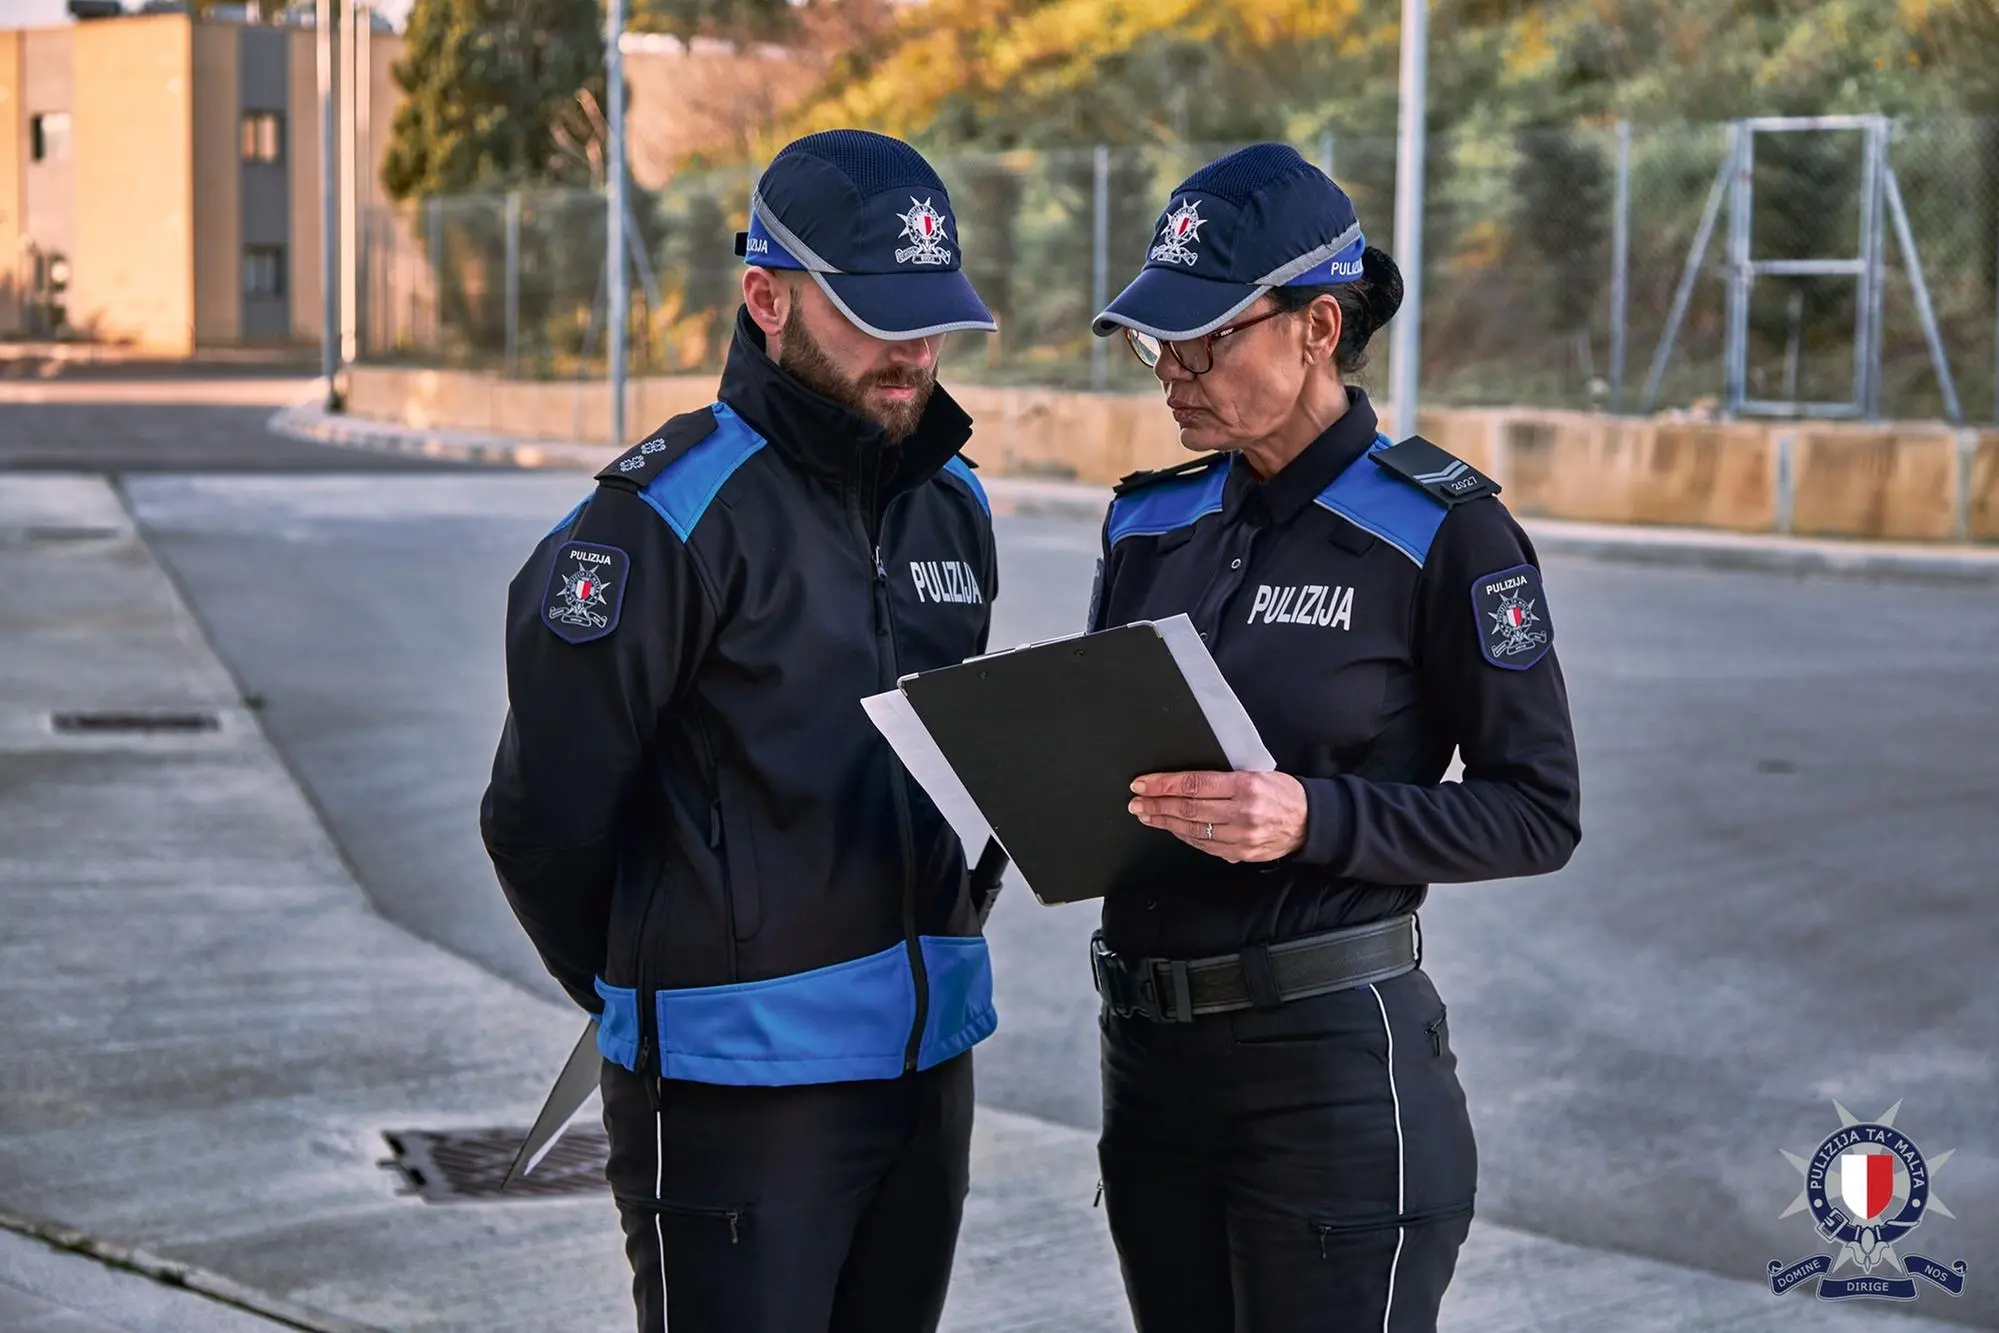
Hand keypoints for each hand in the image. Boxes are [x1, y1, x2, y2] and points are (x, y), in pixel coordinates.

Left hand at [1128, 770, 1307, 862]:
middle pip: (1188, 809)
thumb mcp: (1257, 772)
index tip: (1142, 784)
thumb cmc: (1282, 792)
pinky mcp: (1239, 854)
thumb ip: (1224, 777)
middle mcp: (1242, 812)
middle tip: (1136, 801)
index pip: (1194, 784)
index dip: (1163, 784)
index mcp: (1246, 785)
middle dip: (1157, 804)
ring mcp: (1241, 837)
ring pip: (1192, 829)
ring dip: (1164, 821)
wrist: (1309, 822)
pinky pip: (1204, 845)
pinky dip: (1183, 835)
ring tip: (1146, 814)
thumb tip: (1183, 780)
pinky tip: (1170, 827)